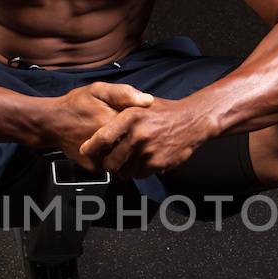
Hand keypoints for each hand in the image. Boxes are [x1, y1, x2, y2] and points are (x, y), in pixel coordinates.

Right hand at [42, 83, 153, 168]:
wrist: (51, 123)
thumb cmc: (75, 104)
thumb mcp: (98, 90)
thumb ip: (123, 93)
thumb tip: (148, 100)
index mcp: (112, 122)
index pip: (141, 126)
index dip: (145, 123)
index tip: (144, 119)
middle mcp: (108, 143)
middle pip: (135, 145)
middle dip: (138, 138)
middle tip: (136, 131)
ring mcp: (100, 157)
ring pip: (125, 158)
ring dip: (128, 151)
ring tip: (125, 141)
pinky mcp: (94, 166)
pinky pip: (113, 166)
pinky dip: (116, 159)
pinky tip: (113, 148)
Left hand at [79, 97, 211, 177]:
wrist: (193, 121)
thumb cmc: (164, 112)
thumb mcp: (140, 103)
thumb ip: (120, 112)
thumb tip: (99, 127)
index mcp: (131, 117)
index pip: (102, 137)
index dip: (91, 147)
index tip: (84, 151)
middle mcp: (138, 134)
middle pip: (110, 161)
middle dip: (107, 165)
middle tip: (108, 162)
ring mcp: (148, 151)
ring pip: (124, 171)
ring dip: (123, 170)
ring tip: (128, 161)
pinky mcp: (158, 163)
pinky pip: (139, 174)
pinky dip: (138, 172)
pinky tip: (142, 161)